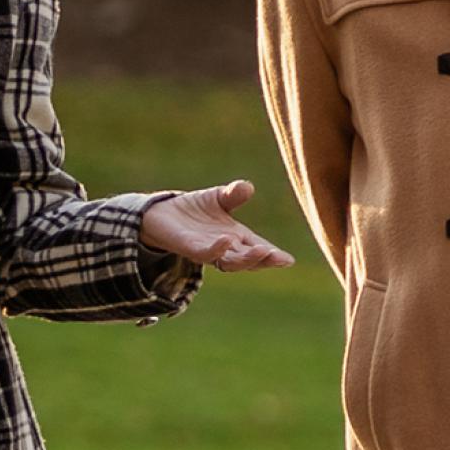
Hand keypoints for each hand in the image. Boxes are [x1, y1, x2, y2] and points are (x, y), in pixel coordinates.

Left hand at [140, 180, 296, 271]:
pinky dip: (216, 249)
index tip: (289, 260)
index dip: (273, 255)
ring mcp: (207, 251)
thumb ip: (233, 194)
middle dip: (264, 260)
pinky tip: (226, 240)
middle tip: (279, 257)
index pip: (257, 248)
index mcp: (236, 238)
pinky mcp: (189, 248)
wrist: (160, 215)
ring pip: (229, 262)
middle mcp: (225, 248)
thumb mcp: (217, 198)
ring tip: (262, 251)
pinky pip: (205, 253)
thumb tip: (247, 187)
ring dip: (246, 259)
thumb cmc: (193, 209)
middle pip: (247, 260)